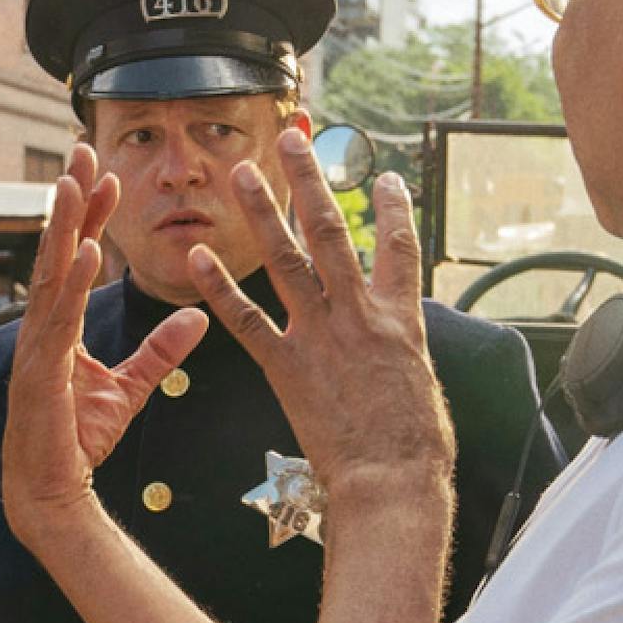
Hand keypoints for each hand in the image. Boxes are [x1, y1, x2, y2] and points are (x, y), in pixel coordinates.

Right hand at [1, 144, 207, 548]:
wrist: (52, 491)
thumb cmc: (79, 440)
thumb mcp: (131, 387)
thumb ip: (160, 351)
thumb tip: (199, 319)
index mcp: (59, 326)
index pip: (76, 258)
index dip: (91, 216)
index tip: (106, 175)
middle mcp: (41, 327)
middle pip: (58, 252)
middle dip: (70, 201)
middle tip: (81, 150)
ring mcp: (35, 347)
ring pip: (51, 275)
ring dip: (65, 227)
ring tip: (76, 183)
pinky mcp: (39, 373)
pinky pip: (58, 320)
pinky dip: (73, 283)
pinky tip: (87, 251)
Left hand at [187, 132, 453, 505]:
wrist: (390, 480)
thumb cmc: (415, 446)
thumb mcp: (422, 385)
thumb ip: (404, 353)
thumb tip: (402, 349)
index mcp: (401, 318)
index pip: (399, 246)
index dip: (392, 207)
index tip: (383, 176)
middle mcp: (360, 314)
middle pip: (332, 233)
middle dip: (311, 182)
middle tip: (292, 142)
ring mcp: (320, 336)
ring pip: (286, 260)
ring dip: (262, 213)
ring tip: (241, 175)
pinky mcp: (285, 367)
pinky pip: (246, 319)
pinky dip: (221, 287)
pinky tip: (199, 257)